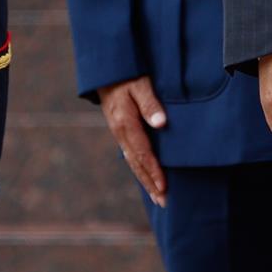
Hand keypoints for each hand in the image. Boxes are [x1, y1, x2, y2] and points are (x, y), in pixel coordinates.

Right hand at [99, 76, 167, 206]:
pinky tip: (147, 176)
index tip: (164, 186)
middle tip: (163, 202)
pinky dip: (139, 168)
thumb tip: (161, 123)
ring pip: (132, 161)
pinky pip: (130, 153)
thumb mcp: (140, 84)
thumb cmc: (127, 73)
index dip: (154, 171)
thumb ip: (150, 103)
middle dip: (150, 183)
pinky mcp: (120, 130)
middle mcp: (120, 131)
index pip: (142, 152)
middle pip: (136, 163)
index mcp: (125, 122)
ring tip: (158, 197)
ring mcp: (118, 132)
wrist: (106, 69)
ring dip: (145, 179)